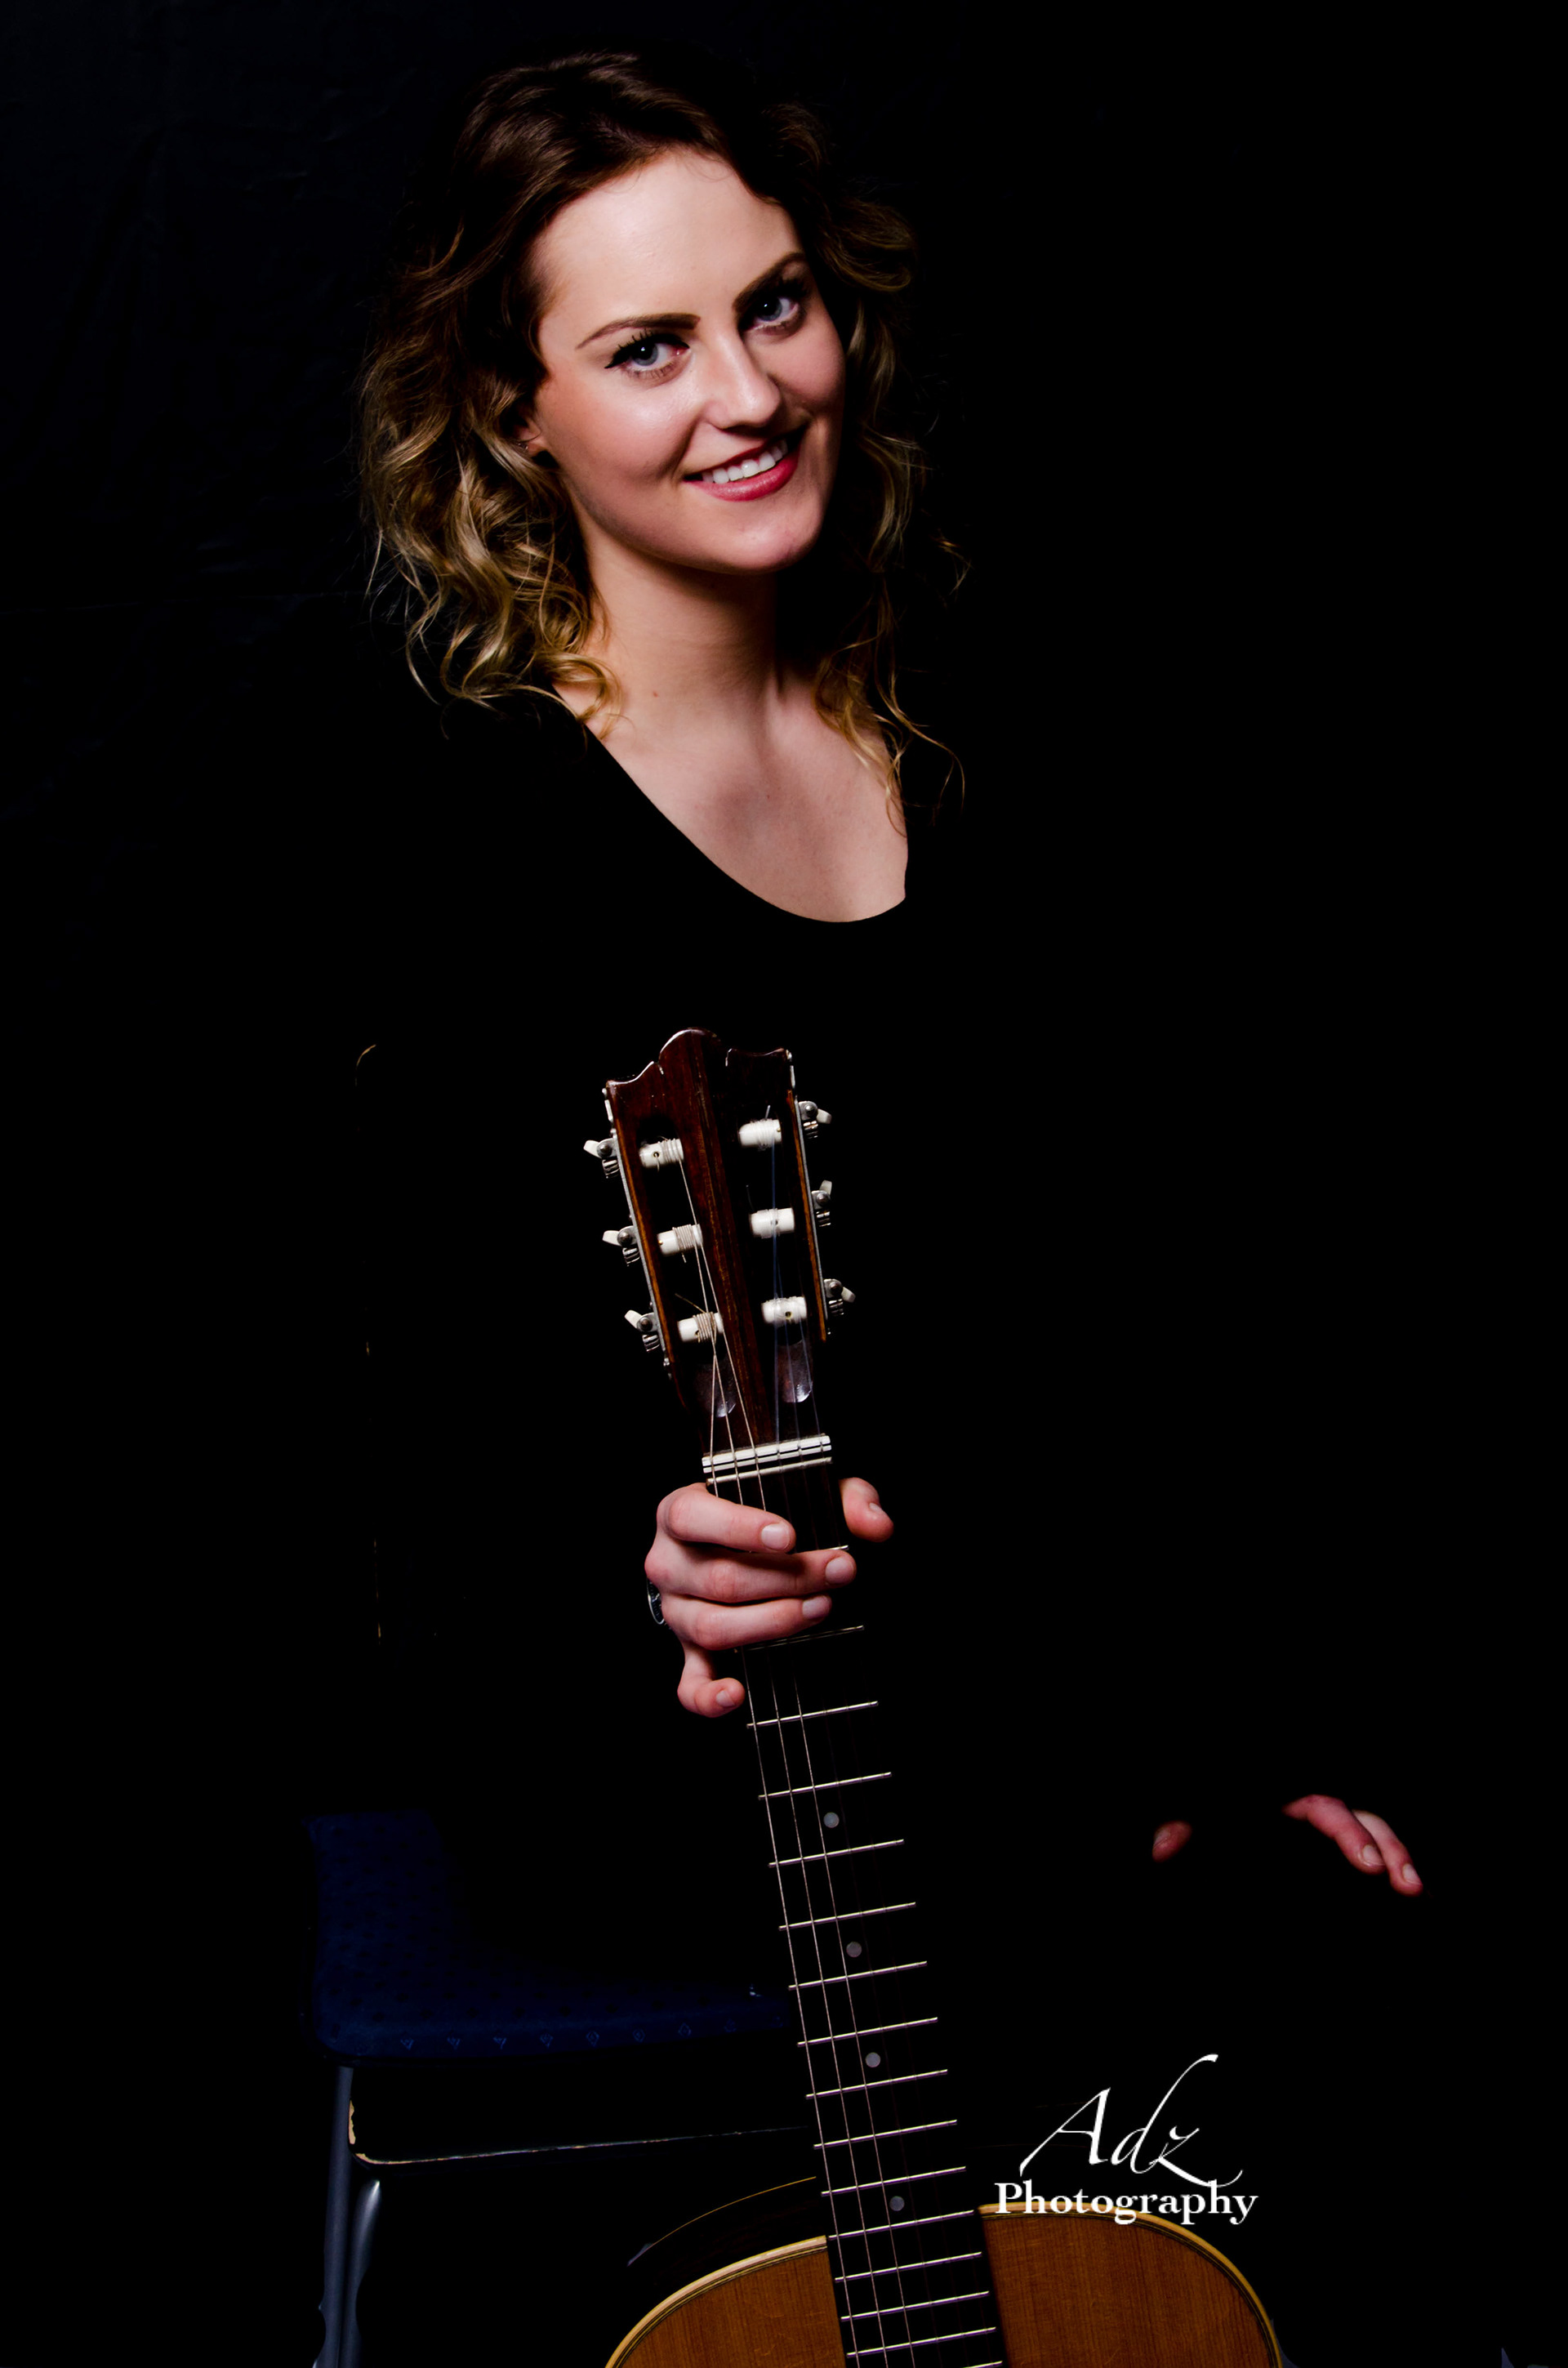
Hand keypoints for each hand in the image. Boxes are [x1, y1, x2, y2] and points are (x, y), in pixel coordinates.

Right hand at [645, 1477, 890, 1717]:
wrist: (732, 1543)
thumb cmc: (770, 1512)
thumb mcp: (807, 1490)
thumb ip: (847, 1496)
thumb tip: (877, 1525)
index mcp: (678, 1514)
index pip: (692, 1519)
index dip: (738, 1527)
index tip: (789, 1535)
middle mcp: (668, 1565)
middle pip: (719, 1579)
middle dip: (787, 1578)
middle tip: (839, 1571)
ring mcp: (677, 1613)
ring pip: (713, 1627)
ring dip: (772, 1622)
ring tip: (821, 1608)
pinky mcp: (689, 1653)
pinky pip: (689, 1684)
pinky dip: (709, 1696)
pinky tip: (737, 1694)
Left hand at [1151, 1797, 1421, 1892]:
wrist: (1209, 1848)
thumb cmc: (1209, 1833)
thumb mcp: (1198, 1829)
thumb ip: (1182, 1831)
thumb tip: (1160, 1848)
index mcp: (1286, 1803)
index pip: (1327, 1809)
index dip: (1351, 1836)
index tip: (1371, 1867)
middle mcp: (1313, 1817)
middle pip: (1364, 1821)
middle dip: (1391, 1849)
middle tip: (1408, 1887)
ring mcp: (1327, 1845)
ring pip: (1376, 1839)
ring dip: (1399, 1862)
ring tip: (1416, 1892)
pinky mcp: (1333, 1869)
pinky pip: (1368, 1868)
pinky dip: (1391, 1877)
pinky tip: (1412, 1904)